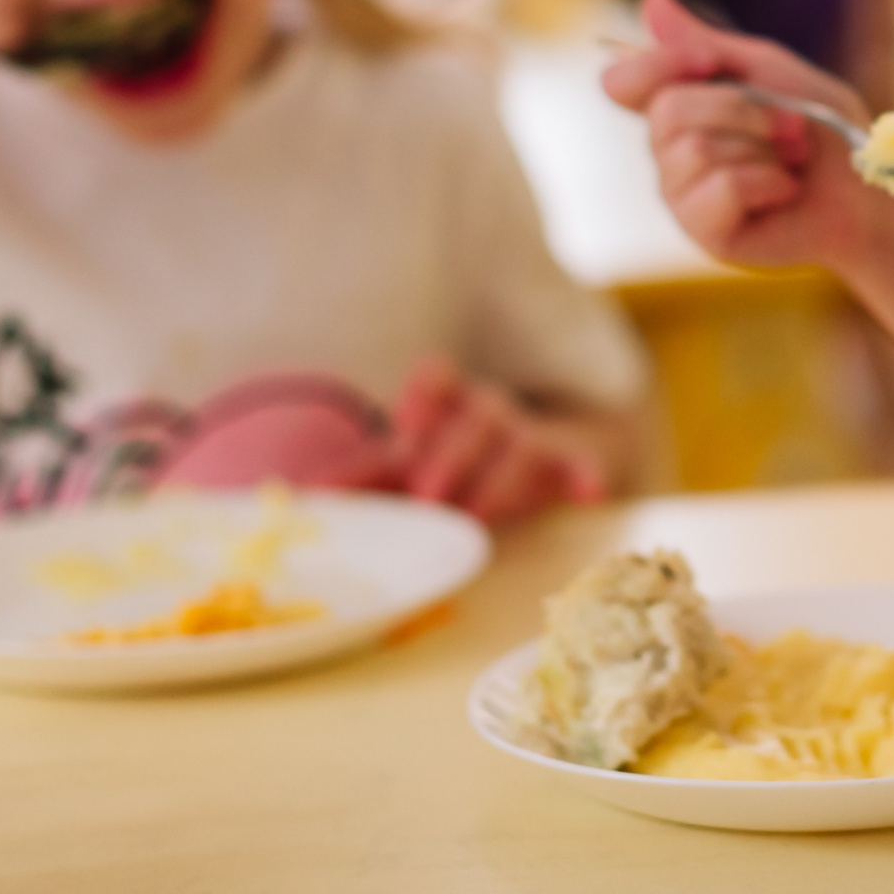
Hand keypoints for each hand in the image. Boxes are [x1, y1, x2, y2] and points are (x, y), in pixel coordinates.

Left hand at [388, 359, 609, 525]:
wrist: (560, 451)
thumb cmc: (468, 461)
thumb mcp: (419, 463)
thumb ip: (368, 474)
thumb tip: (303, 492)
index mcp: (450, 407)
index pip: (438, 380)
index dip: (426, 392)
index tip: (405, 421)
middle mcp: (490, 413)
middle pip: (476, 419)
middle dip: (453, 454)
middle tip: (428, 494)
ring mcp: (533, 437)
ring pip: (520, 443)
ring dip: (500, 476)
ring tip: (478, 512)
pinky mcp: (573, 460)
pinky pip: (582, 461)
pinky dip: (585, 474)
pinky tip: (590, 493)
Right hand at [600, 0, 887, 270]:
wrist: (867, 188)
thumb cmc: (822, 129)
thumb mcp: (767, 70)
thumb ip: (707, 42)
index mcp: (678, 107)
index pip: (620, 82)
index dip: (655, 64)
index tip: (708, 61)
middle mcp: (669, 151)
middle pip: (668, 109)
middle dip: (744, 109)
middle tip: (791, 125)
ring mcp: (683, 195)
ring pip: (694, 148)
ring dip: (763, 146)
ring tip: (792, 160)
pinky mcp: (705, 231)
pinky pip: (720, 188)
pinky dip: (766, 180)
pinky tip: (784, 189)